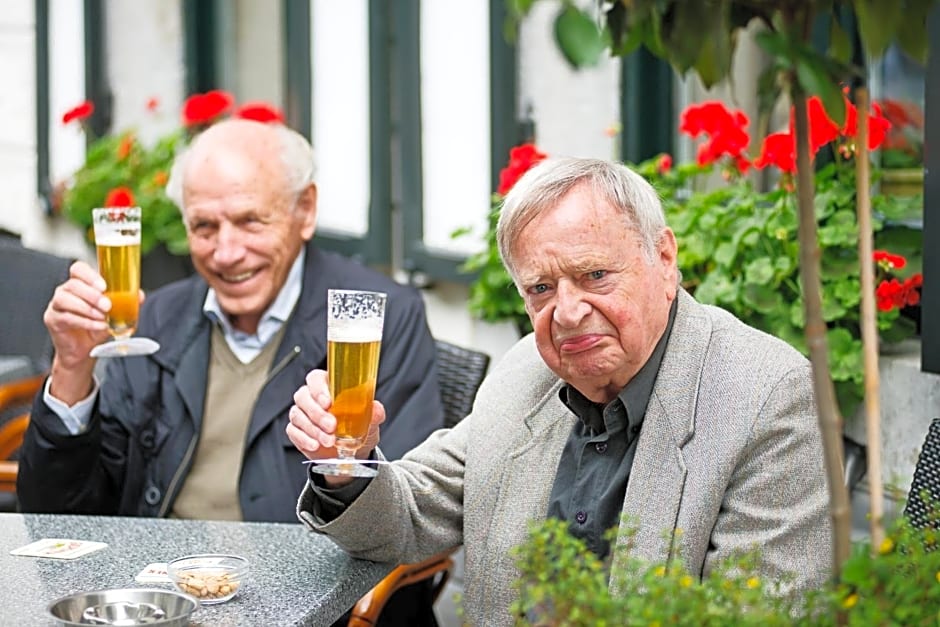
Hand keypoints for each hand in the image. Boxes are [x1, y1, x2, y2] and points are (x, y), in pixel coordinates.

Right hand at [43, 261, 143, 403]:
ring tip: (102, 317)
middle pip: (72, 284)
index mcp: (80, 284)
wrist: (84, 350)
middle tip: (107, 305)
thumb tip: (139, 295)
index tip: (103, 286)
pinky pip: (66, 317)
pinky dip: (85, 322)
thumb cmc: (96, 327)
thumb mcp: (114, 314)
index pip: (78, 269)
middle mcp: (66, 292)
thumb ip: (126, 303)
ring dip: (87, 308)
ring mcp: (57, 305)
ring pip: (64, 299)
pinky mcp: (53, 320)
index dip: (90, 275)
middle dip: (92, 294)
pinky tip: (98, 325)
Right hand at [287, 369, 385, 480]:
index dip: (319, 389)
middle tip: (332, 426)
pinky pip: (293, 431)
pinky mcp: (296, 430)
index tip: (328, 402)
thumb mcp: (369, 421)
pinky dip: (304, 439)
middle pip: (304, 397)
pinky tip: (315, 445)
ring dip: (314, 429)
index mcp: (328, 386)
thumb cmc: (358, 428)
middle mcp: (311, 397)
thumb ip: (373, 412)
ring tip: (329, 441)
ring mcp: (301, 413)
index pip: (316, 379)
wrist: (352, 453)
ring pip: (298, 415)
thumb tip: (376, 409)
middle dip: (317, 413)